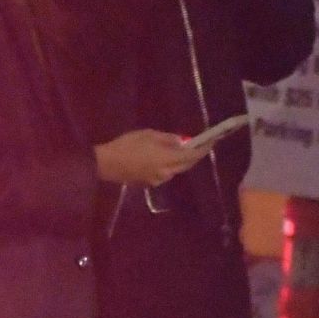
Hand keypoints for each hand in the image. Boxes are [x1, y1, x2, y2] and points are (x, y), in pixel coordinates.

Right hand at [94, 129, 208, 186]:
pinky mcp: (149, 183)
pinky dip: (169, 165)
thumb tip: (180, 142)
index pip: (192, 155)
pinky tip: (164, 157)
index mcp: (168, 159)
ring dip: (181, 160)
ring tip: (181, 149)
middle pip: (186, 165)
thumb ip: (168, 139)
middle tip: (200, 145)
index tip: (211, 141)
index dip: (203, 149)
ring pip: (176, 169)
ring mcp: (158, 179)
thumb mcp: (148, 135)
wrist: (106, 164)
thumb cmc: (127, 145)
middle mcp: (167, 172)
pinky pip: (165, 173)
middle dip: (195, 155)